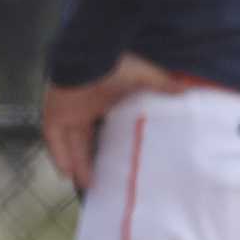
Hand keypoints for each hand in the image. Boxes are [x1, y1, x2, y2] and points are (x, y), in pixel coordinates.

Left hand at [41, 53, 187, 190]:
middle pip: (84, 140)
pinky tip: (66, 173)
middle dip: (90, 161)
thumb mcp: (144, 75)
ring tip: (87, 185)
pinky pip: (53, 139)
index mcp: (101, 98)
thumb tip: (186, 89)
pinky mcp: (53, 112)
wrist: (90, 53)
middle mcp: (82, 106)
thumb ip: (162, 84)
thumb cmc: (115, 62)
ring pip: (69, 143)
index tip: (117, 160)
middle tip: (100, 182)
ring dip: (76, 163)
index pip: (102, 126)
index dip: (107, 144)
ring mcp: (67, 110)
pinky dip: (59, 155)